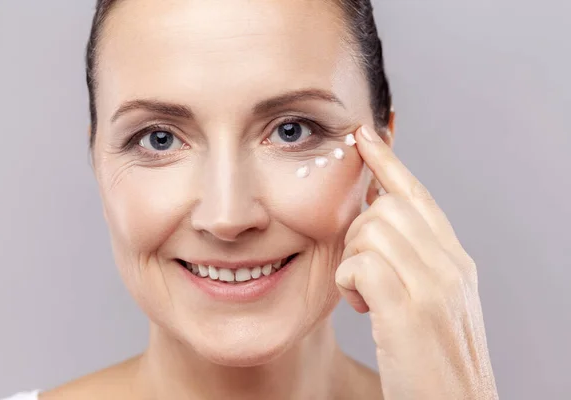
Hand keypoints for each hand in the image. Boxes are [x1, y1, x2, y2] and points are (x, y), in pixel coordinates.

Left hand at [335, 126, 498, 399]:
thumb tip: (377, 221)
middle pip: (387, 206)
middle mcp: (449, 265)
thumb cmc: (435, 361)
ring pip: (371, 229)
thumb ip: (415, 261)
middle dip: (359, 230)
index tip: (365, 135)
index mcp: (455, 262)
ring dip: (354, 260)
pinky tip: (363, 308)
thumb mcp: (434, 303)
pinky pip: (360, 264)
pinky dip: (350, 282)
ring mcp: (433, 285)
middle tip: (361, 269)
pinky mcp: (409, 310)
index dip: (388, 163)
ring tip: (367, 297)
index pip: (417, 196)